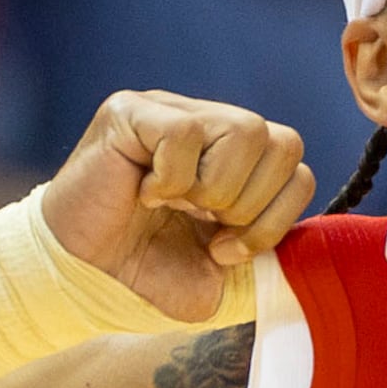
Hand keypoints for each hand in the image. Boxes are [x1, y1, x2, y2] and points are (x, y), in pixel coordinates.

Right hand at [39, 90, 314, 322]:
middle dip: (249, 205)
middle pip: (282, 142)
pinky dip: (171, 178)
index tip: (225, 249)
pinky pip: (184, 134)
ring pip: (244, 130)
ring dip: (214, 188)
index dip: (272, 218)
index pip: (297, 166)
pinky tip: (144, 194)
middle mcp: (210, 124)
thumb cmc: (147, 271)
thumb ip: (266, 254)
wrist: (79, 276)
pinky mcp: (132, 111)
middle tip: (203, 225)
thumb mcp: (222, 275)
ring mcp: (172, 110)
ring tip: (175, 205)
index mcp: (237, 159)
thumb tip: (307, 247)